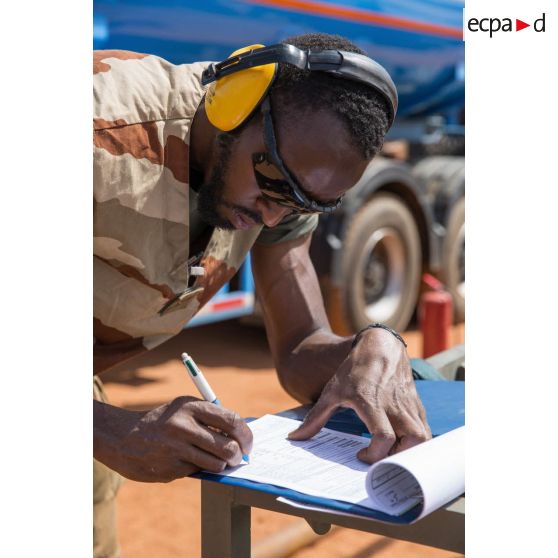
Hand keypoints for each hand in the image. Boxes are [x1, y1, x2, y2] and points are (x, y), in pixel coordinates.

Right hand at [94, 396, 252, 481]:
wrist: (123, 437)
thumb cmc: (163, 422)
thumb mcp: (184, 409)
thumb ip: (209, 418)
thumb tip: (240, 436)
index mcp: (191, 407)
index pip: (231, 420)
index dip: (245, 435)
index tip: (248, 444)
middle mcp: (184, 426)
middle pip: (227, 447)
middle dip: (237, 456)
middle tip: (237, 458)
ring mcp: (176, 449)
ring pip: (216, 464)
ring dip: (220, 465)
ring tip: (213, 459)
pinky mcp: (170, 468)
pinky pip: (197, 471)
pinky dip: (197, 468)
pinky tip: (183, 460)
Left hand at [288, 328, 430, 462]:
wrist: (380, 347)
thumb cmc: (354, 370)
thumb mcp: (331, 392)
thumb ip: (315, 418)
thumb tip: (295, 437)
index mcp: (371, 402)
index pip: (382, 436)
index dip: (373, 454)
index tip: (360, 455)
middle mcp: (394, 405)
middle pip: (412, 440)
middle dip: (399, 457)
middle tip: (381, 458)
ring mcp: (408, 405)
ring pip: (423, 437)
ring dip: (410, 451)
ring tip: (391, 452)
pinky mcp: (417, 404)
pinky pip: (424, 428)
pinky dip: (415, 440)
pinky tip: (400, 441)